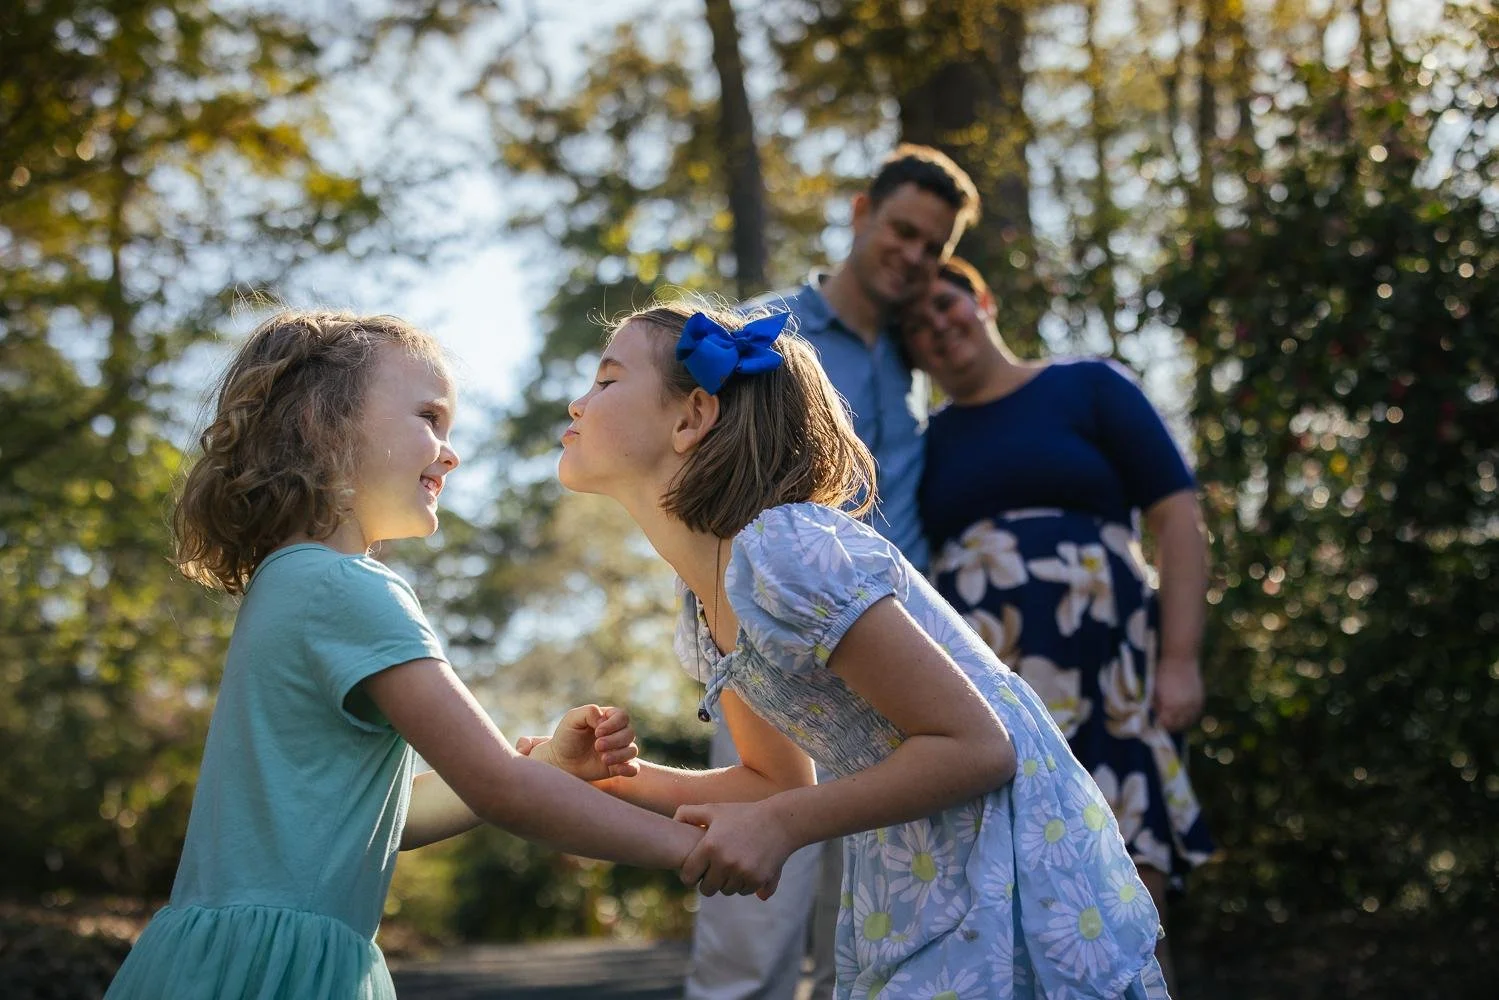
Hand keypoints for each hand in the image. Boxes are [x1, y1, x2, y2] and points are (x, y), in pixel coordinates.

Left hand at [515, 704, 639, 780]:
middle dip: (615, 740)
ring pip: (632, 750)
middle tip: (597, 746)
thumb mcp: (572, 719)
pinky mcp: (618, 767)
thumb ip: (589, 712)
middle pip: (629, 733)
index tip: (597, 732)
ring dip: (619, 755)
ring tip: (603, 759)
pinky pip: (633, 768)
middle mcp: (617, 733)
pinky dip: (629, 768)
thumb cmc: (566, 737)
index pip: (622, 717)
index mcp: (608, 718)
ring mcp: (618, 751)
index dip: (614, 724)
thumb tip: (604, 718)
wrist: (560, 761)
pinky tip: (617, 769)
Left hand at [675, 801, 792, 899]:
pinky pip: (743, 891)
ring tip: (730, 867)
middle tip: (713, 870)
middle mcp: (725, 862)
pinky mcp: (758, 880)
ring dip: (727, 883)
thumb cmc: (743, 814)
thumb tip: (672, 821)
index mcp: (710, 846)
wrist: (780, 821)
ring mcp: (742, 872)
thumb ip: (688, 813)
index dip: (689, 875)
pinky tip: (745, 868)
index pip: (688, 876)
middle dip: (708, 882)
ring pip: (726, 891)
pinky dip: (743, 884)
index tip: (694, 871)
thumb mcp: (715, 809)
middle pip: (707, 889)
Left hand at [1153, 656, 1203, 732]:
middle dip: (1169, 727)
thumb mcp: (1155, 690)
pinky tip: (1183, 716)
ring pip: (1188, 722)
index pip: (1165, 724)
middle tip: (1162, 725)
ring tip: (1172, 722)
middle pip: (1177, 726)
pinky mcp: (1200, 699)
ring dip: (1180, 724)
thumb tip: (1155, 717)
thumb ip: (1156, 706)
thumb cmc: (1163, 672)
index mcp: (1171, 705)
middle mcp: (1184, 707)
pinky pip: (1195, 714)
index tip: (1154, 725)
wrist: (1181, 658)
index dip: (1159, 726)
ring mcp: (1194, 704)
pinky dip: (1189, 717)